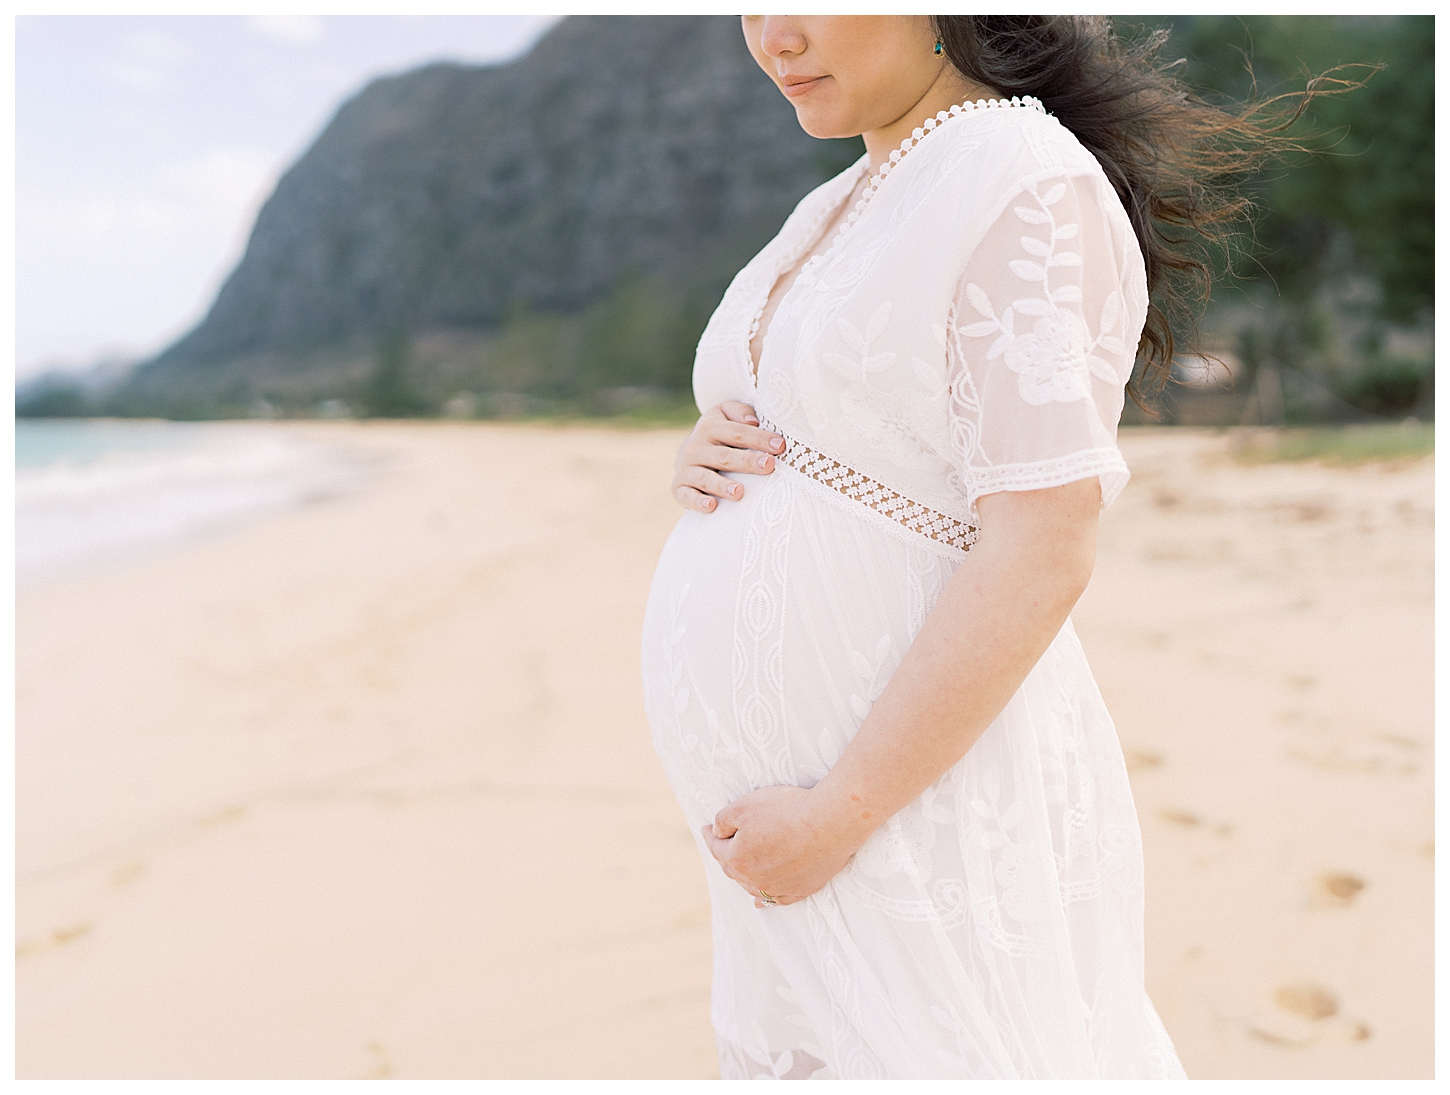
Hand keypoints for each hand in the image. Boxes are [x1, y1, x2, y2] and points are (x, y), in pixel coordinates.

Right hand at [672, 401, 785, 511]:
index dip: (759, 438)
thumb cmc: (720, 436)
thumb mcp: (726, 415)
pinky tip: (712, 506)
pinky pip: (686, 495)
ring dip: (722, 485)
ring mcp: (686, 468)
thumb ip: (740, 412)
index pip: (737, 432)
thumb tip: (753, 421)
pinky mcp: (679, 487)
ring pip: (705, 477)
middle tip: (768, 466)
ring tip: (739, 492)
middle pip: (724, 456)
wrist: (688, 454)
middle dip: (747, 462)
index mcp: (709, 426)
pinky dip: (697, 502)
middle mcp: (695, 446)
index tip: (780, 446)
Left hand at [701, 785, 861, 907]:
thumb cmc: (787, 810)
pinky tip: (759, 902)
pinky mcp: (801, 890)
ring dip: (742, 878)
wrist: (830, 823)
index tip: (706, 829)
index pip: (717, 848)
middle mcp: (755, 878)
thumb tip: (717, 832)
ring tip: (736, 871)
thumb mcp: (744, 805)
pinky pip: (776, 900)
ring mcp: (779, 887)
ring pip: (751, 887)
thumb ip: (723, 820)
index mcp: (738, 858)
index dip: (709, 836)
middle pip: (733, 869)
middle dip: (725, 856)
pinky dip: (764, 899)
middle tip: (722, 845)